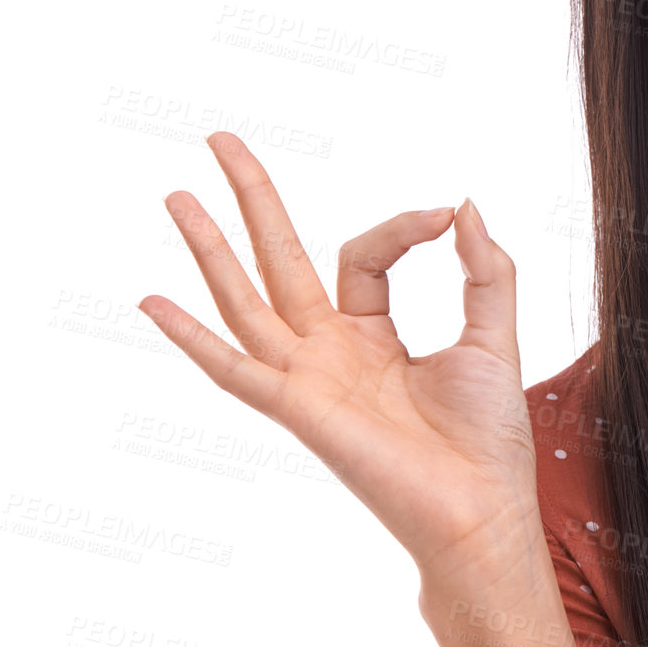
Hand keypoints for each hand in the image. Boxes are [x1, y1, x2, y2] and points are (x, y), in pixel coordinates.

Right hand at [139, 131, 542, 577]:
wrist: (482, 508)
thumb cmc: (488, 438)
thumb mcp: (494, 334)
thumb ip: (484, 268)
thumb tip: (463, 203)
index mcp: (371, 333)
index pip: (364, 253)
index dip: (402, 226)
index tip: (445, 214)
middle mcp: (329, 351)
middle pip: (277, 259)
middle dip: (252, 199)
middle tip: (220, 138)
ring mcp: (308, 379)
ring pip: (246, 300)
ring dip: (210, 249)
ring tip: (177, 194)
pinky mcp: (298, 410)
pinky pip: (235, 371)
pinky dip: (192, 339)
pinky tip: (153, 302)